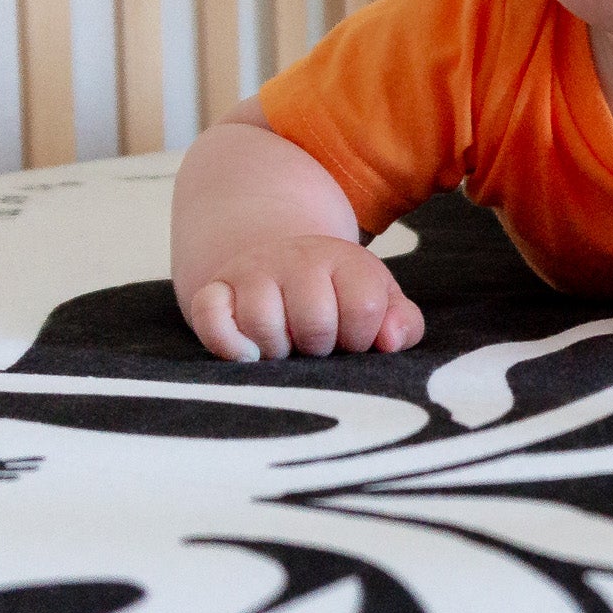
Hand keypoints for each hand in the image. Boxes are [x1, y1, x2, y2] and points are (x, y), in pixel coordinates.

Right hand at [186, 235, 424, 362]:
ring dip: (277, 352)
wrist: (282, 258)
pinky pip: (210, 317)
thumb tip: (389, 341)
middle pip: (314, 323)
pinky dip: (227, 343)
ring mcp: (253, 272)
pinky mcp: (215, 288)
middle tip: (316, 346)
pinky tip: (248, 354)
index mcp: (346, 262)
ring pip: (263, 324)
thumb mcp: (381, 300)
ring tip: (286, 347)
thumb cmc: (339, 294)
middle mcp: (297, 260)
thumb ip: (402, 323)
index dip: (361, 338)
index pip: (364, 308)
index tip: (353, 340)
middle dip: (320, 348)